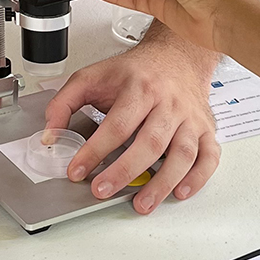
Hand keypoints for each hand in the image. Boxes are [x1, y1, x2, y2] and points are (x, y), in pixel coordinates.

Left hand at [43, 31, 219, 212]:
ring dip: (163, 182)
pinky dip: (199, 177)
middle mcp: (169, 103)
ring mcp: (190, 118)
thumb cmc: (136, 71)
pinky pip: (209, 157)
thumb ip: (64, 103)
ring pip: (182, 153)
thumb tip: (50, 135)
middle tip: (103, 190)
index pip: (117, 124)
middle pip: (150, 142)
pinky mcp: (206, 130)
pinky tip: (181, 191)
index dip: (95, 151)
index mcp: (140, 88)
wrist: (176, 56)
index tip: (77, 171)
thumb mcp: (92, 76)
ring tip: (142, 204)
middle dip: (125, 171)